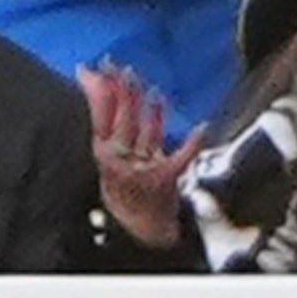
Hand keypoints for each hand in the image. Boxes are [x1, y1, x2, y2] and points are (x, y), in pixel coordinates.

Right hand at [80, 60, 193, 251]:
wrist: (137, 229)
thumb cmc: (124, 192)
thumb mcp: (108, 160)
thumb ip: (106, 124)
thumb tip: (96, 86)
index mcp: (103, 153)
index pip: (99, 114)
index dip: (98, 89)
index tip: (98, 68)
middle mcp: (119, 159)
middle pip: (121, 117)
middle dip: (122, 89)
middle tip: (122, 68)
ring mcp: (142, 168)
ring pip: (145, 131)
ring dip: (148, 107)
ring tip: (151, 88)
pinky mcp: (165, 178)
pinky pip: (181, 158)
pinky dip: (192, 143)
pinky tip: (201, 127)